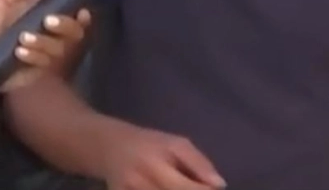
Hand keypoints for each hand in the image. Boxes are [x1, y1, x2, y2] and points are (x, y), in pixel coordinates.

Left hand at [0, 0, 90, 90]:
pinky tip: (18, 54)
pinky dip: (35, 55)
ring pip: (62, 47)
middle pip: (74, 30)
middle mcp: (45, 32)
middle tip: (48, 22)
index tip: (80, 10)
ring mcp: (43, 53)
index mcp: (38, 11)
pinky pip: (48, 62)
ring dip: (44, 41)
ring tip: (21, 40)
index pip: (70, 10)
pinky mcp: (37, 72)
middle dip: (65, 24)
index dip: (79, 10)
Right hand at [98, 121, 224, 189]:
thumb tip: (220, 185)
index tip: (211, 188)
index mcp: (158, 162)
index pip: (190, 188)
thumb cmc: (148, 144)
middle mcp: (140, 180)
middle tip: (191, 185)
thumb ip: (199, 163)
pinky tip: (160, 187)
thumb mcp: (175, 143)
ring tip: (173, 183)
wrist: (107, 147)